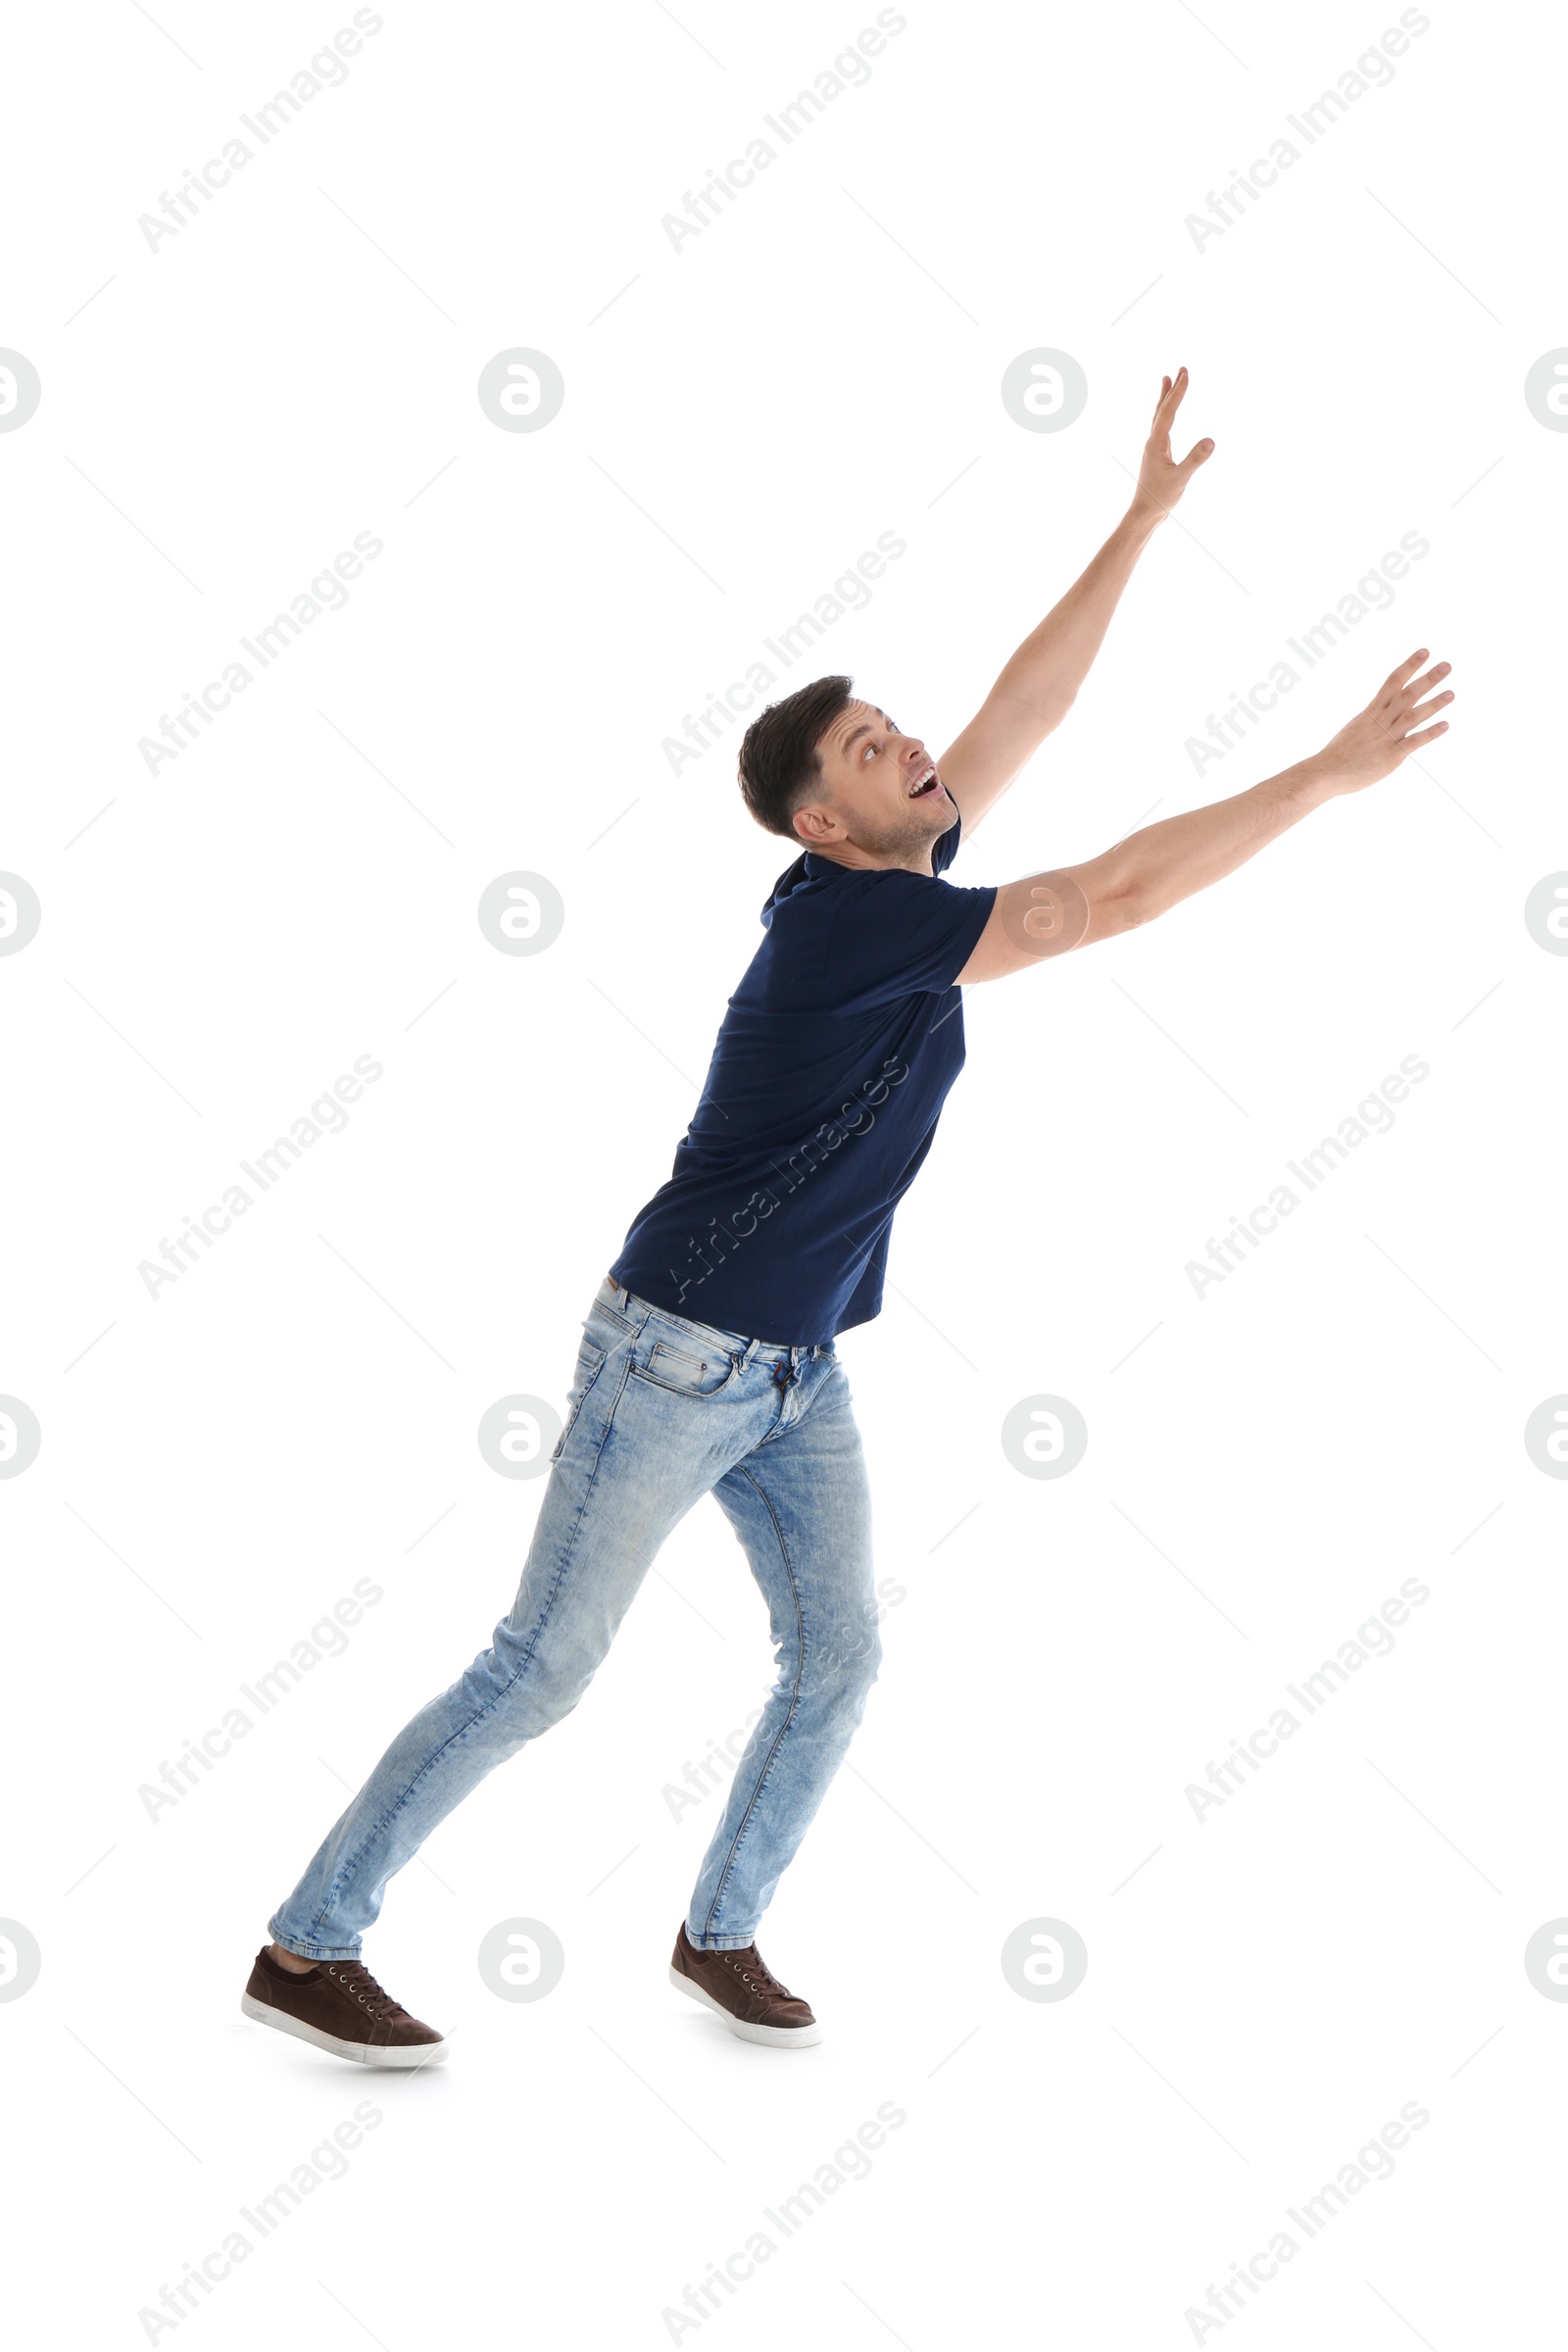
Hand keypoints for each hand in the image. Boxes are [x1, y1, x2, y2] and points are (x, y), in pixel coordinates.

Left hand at [1129, 367, 1213, 523]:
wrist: (1145, 513)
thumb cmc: (1160, 498)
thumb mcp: (1181, 479)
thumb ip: (1195, 459)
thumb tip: (1211, 440)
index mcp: (1156, 443)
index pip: (1168, 412)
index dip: (1178, 392)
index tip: (1185, 374)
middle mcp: (1153, 442)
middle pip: (1162, 409)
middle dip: (1172, 388)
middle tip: (1181, 368)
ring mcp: (1154, 448)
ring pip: (1160, 417)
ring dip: (1165, 398)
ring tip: (1167, 381)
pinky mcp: (1158, 455)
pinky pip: (1162, 427)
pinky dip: (1166, 414)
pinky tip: (1168, 416)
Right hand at [1316, 650, 1453, 793]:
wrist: (1325, 773)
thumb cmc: (1338, 754)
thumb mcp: (1355, 728)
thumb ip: (1372, 719)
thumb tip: (1380, 711)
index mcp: (1371, 712)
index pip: (1393, 682)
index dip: (1410, 666)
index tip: (1425, 652)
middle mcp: (1379, 721)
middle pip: (1407, 695)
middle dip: (1427, 679)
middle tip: (1447, 665)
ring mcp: (1385, 738)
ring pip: (1412, 716)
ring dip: (1433, 704)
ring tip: (1451, 693)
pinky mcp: (1390, 756)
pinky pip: (1413, 742)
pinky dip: (1429, 733)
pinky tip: (1445, 725)